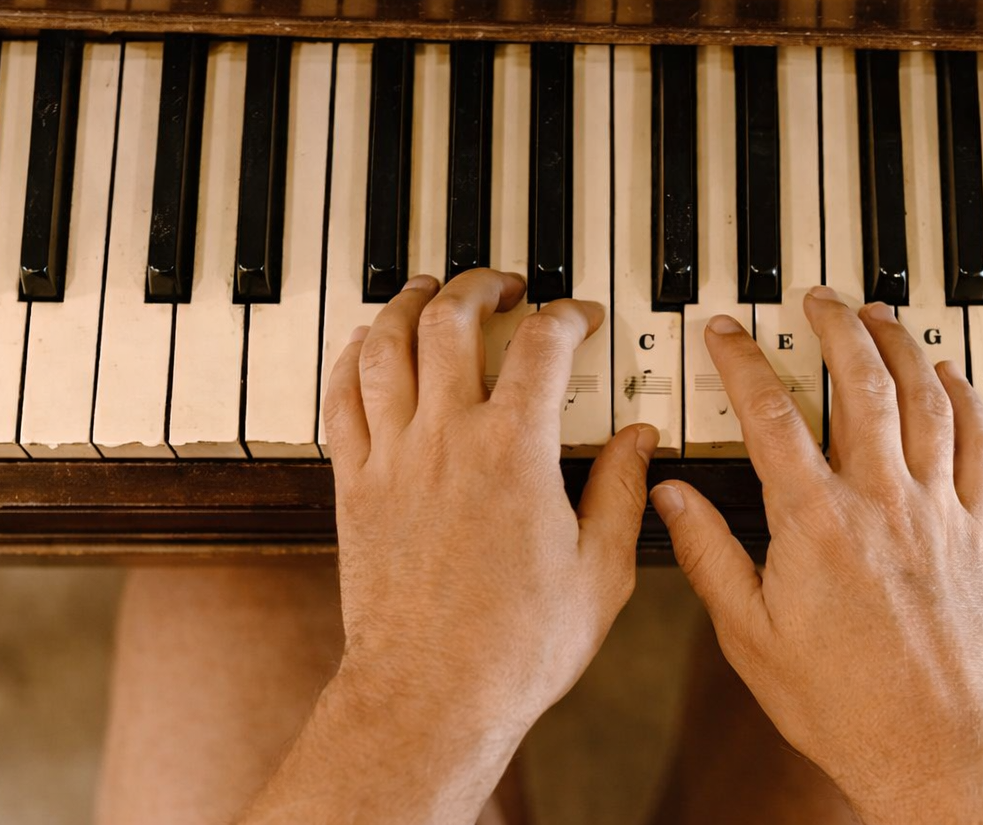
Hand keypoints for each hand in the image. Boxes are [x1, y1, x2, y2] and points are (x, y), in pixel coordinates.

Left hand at [322, 270, 656, 733]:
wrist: (432, 695)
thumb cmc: (516, 645)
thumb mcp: (602, 569)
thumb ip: (623, 491)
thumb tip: (641, 441)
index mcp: (516, 450)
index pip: (542, 344)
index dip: (566, 315)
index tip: (579, 316)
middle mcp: (447, 438)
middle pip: (450, 321)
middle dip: (479, 287)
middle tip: (501, 287)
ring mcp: (393, 458)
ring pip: (385, 346)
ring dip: (407, 304)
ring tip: (427, 290)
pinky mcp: (355, 487)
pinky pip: (340, 400)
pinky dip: (352, 359)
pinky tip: (364, 345)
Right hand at [650, 289, 982, 824]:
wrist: (935, 746)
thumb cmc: (842, 703)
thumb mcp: (750, 635)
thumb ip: (709, 555)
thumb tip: (671, 495)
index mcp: (816, 522)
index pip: (771, 414)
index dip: (742, 362)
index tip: (726, 334)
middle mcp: (882, 501)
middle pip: (862, 382)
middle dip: (835, 326)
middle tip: (816, 297)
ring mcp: (937, 510)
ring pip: (926, 399)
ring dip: (900, 345)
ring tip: (877, 314)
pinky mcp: (975, 531)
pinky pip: (982, 445)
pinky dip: (967, 399)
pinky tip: (951, 376)